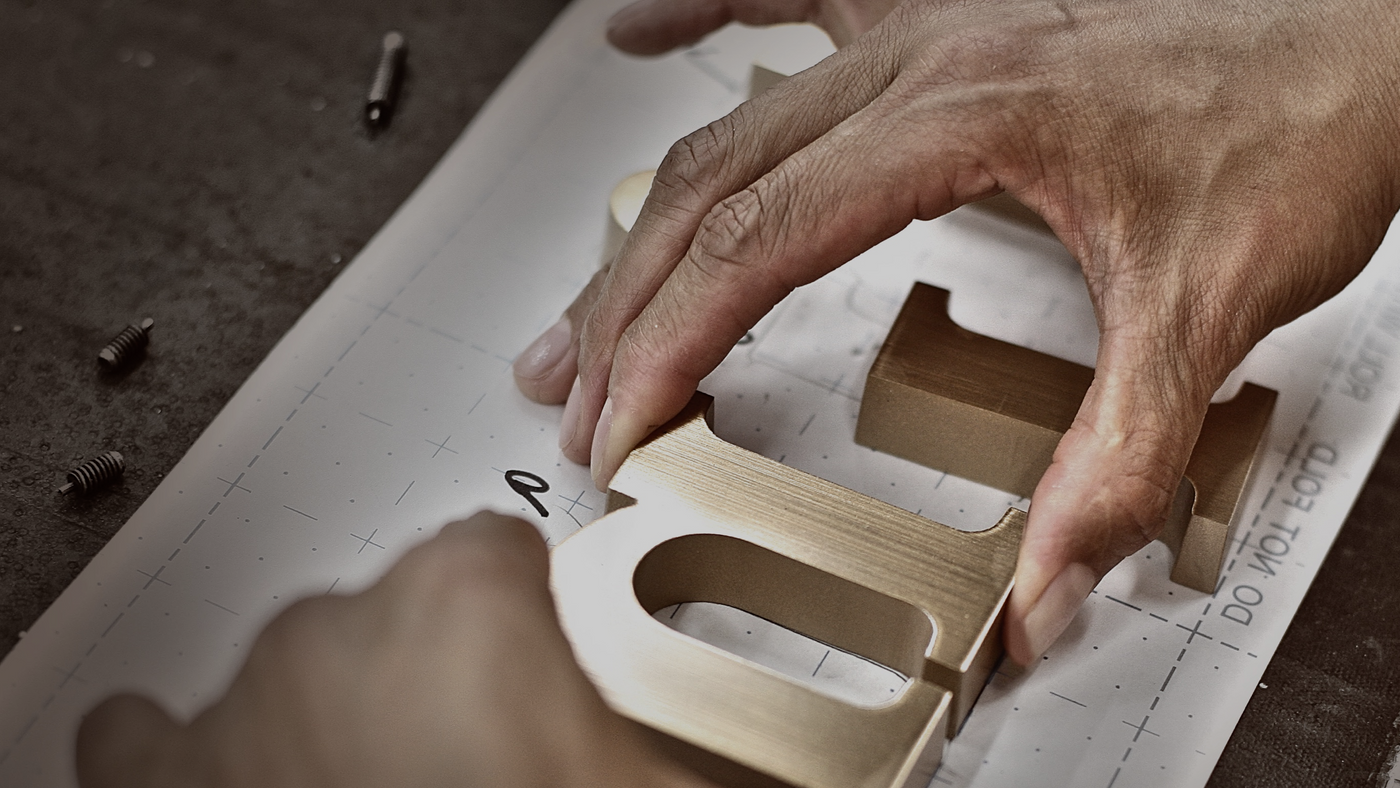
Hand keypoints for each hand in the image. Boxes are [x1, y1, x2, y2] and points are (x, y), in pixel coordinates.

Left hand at [76, 512, 711, 787]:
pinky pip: (141, 732)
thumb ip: (693, 736)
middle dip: (435, 677)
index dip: (530, 614)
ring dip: (328, 716)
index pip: (499, 553)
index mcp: (468, 601)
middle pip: (397, 613)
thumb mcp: (647, 779)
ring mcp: (244, 704)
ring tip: (380, 783)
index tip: (538, 665)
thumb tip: (776, 756)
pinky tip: (237, 774)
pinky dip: (176, 750)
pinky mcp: (159, 780)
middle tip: (478, 764)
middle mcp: (341, 629)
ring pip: (289, 668)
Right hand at [515, 0, 1399, 663]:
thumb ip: (1123, 463)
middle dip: (627, 303)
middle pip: (718, 185)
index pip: (764, 236)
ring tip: (577, 297)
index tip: (620, 411)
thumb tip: (1053, 584)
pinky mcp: (941, 26)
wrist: (1360, 45)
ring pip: (735, 121)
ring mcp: (924, 31)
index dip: (672, 335)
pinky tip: (642, 28)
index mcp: (965, 118)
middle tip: (575, 390)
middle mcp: (925, 59)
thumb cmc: (1293, 134)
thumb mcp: (1209, 316)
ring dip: (641, 215)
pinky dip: (702, 11)